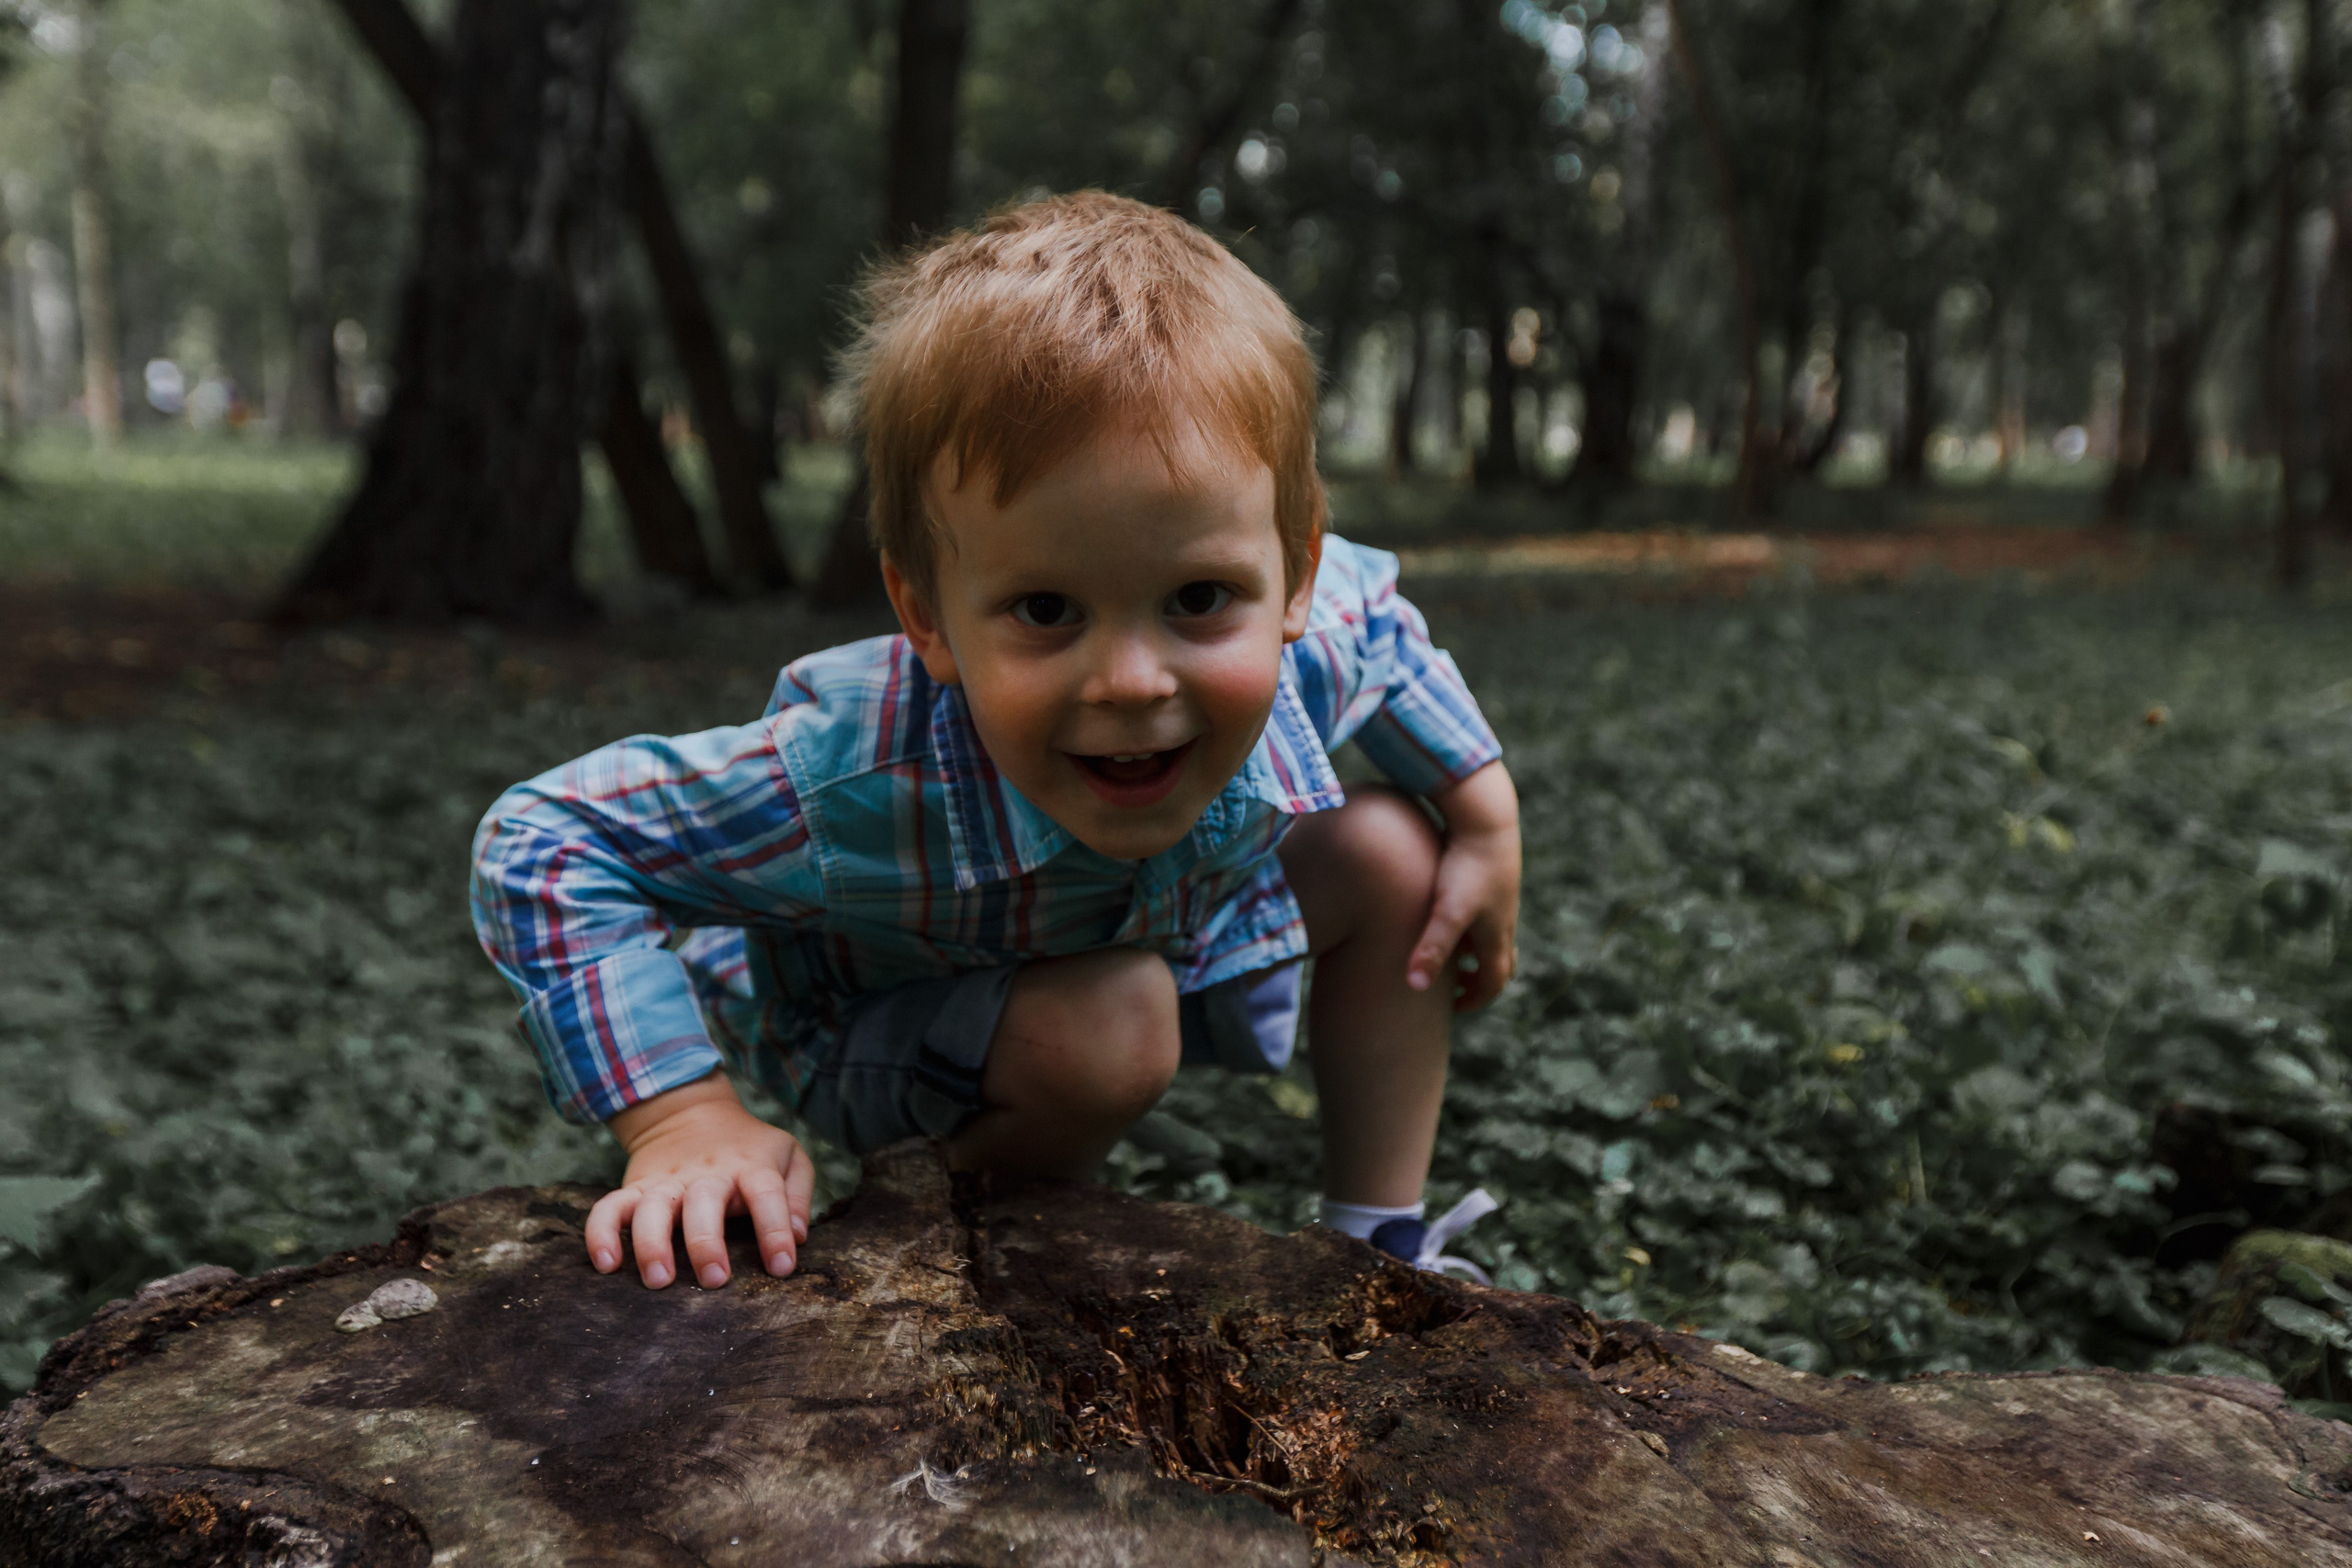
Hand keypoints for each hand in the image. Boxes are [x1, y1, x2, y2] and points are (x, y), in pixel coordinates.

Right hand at [584, 1072, 815, 1288]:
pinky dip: (600, 1233)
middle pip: (704, 1203)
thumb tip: (798, 1237)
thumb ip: (798, 1194)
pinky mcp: (635, 1188)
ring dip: (651, 1243)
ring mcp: (667, 1181)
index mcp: (750, 1166)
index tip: (781, 1268)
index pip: (766, 1195)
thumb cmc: (749, 1149)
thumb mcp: (787, 1156)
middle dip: (706, 1242)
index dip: (775, 1231)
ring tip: (658, 1280)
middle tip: (714, 1280)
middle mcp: (707, 1174)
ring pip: (652, 1207)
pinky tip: (606, 1265)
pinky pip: (608, 1208)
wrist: (692, 1114)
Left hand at [1409, 761, 1520, 1010]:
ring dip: (1474, 949)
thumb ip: (1431, 949)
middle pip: (1500, 961)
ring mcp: (1499, 896)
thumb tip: (1416, 988)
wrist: (1486, 817)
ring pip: (1493, 934)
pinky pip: (1485, 910)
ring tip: (1448, 949)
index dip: (1475, 999)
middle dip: (1479, 979)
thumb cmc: (1466, 866)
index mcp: (1496, 935)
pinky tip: (1444, 909)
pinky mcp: (1490, 874)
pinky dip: (1470, 923)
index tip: (1452, 1007)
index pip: (1495, 981)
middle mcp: (1503, 918)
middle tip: (1453, 985)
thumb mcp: (1447, 911)